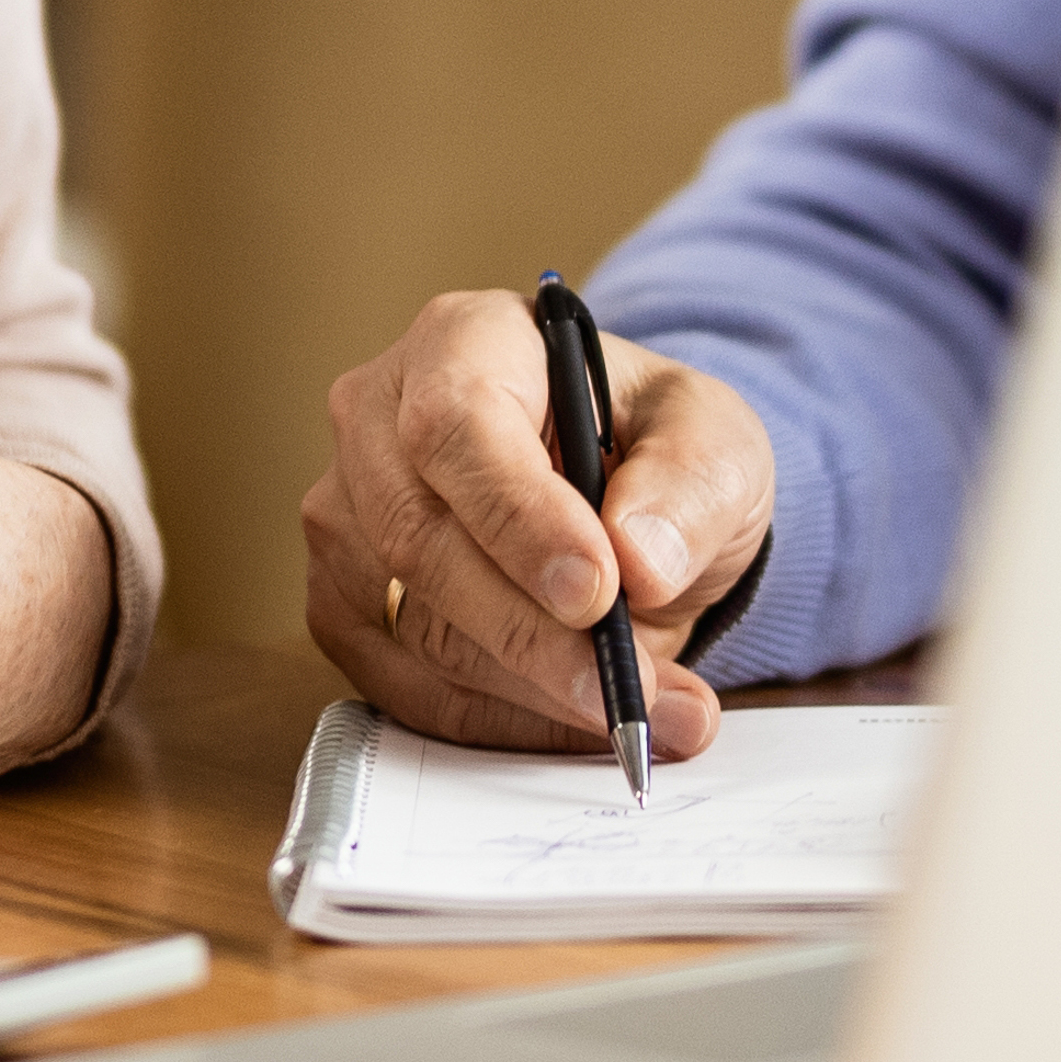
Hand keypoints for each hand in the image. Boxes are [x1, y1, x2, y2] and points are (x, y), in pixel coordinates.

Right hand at [301, 289, 769, 760]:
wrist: (625, 500)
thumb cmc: (653, 446)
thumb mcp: (715, 439)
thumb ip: (691, 485)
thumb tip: (640, 560)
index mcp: (462, 340)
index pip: (455, 426)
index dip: (518, 518)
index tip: (598, 591)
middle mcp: (378, 417)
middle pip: (417, 535)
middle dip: (529, 631)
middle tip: (627, 687)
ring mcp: (347, 514)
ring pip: (411, 624)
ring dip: (530, 689)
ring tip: (645, 712)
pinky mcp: (345, 603)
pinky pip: (405, 685)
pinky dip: (500, 720)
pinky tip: (577, 719)